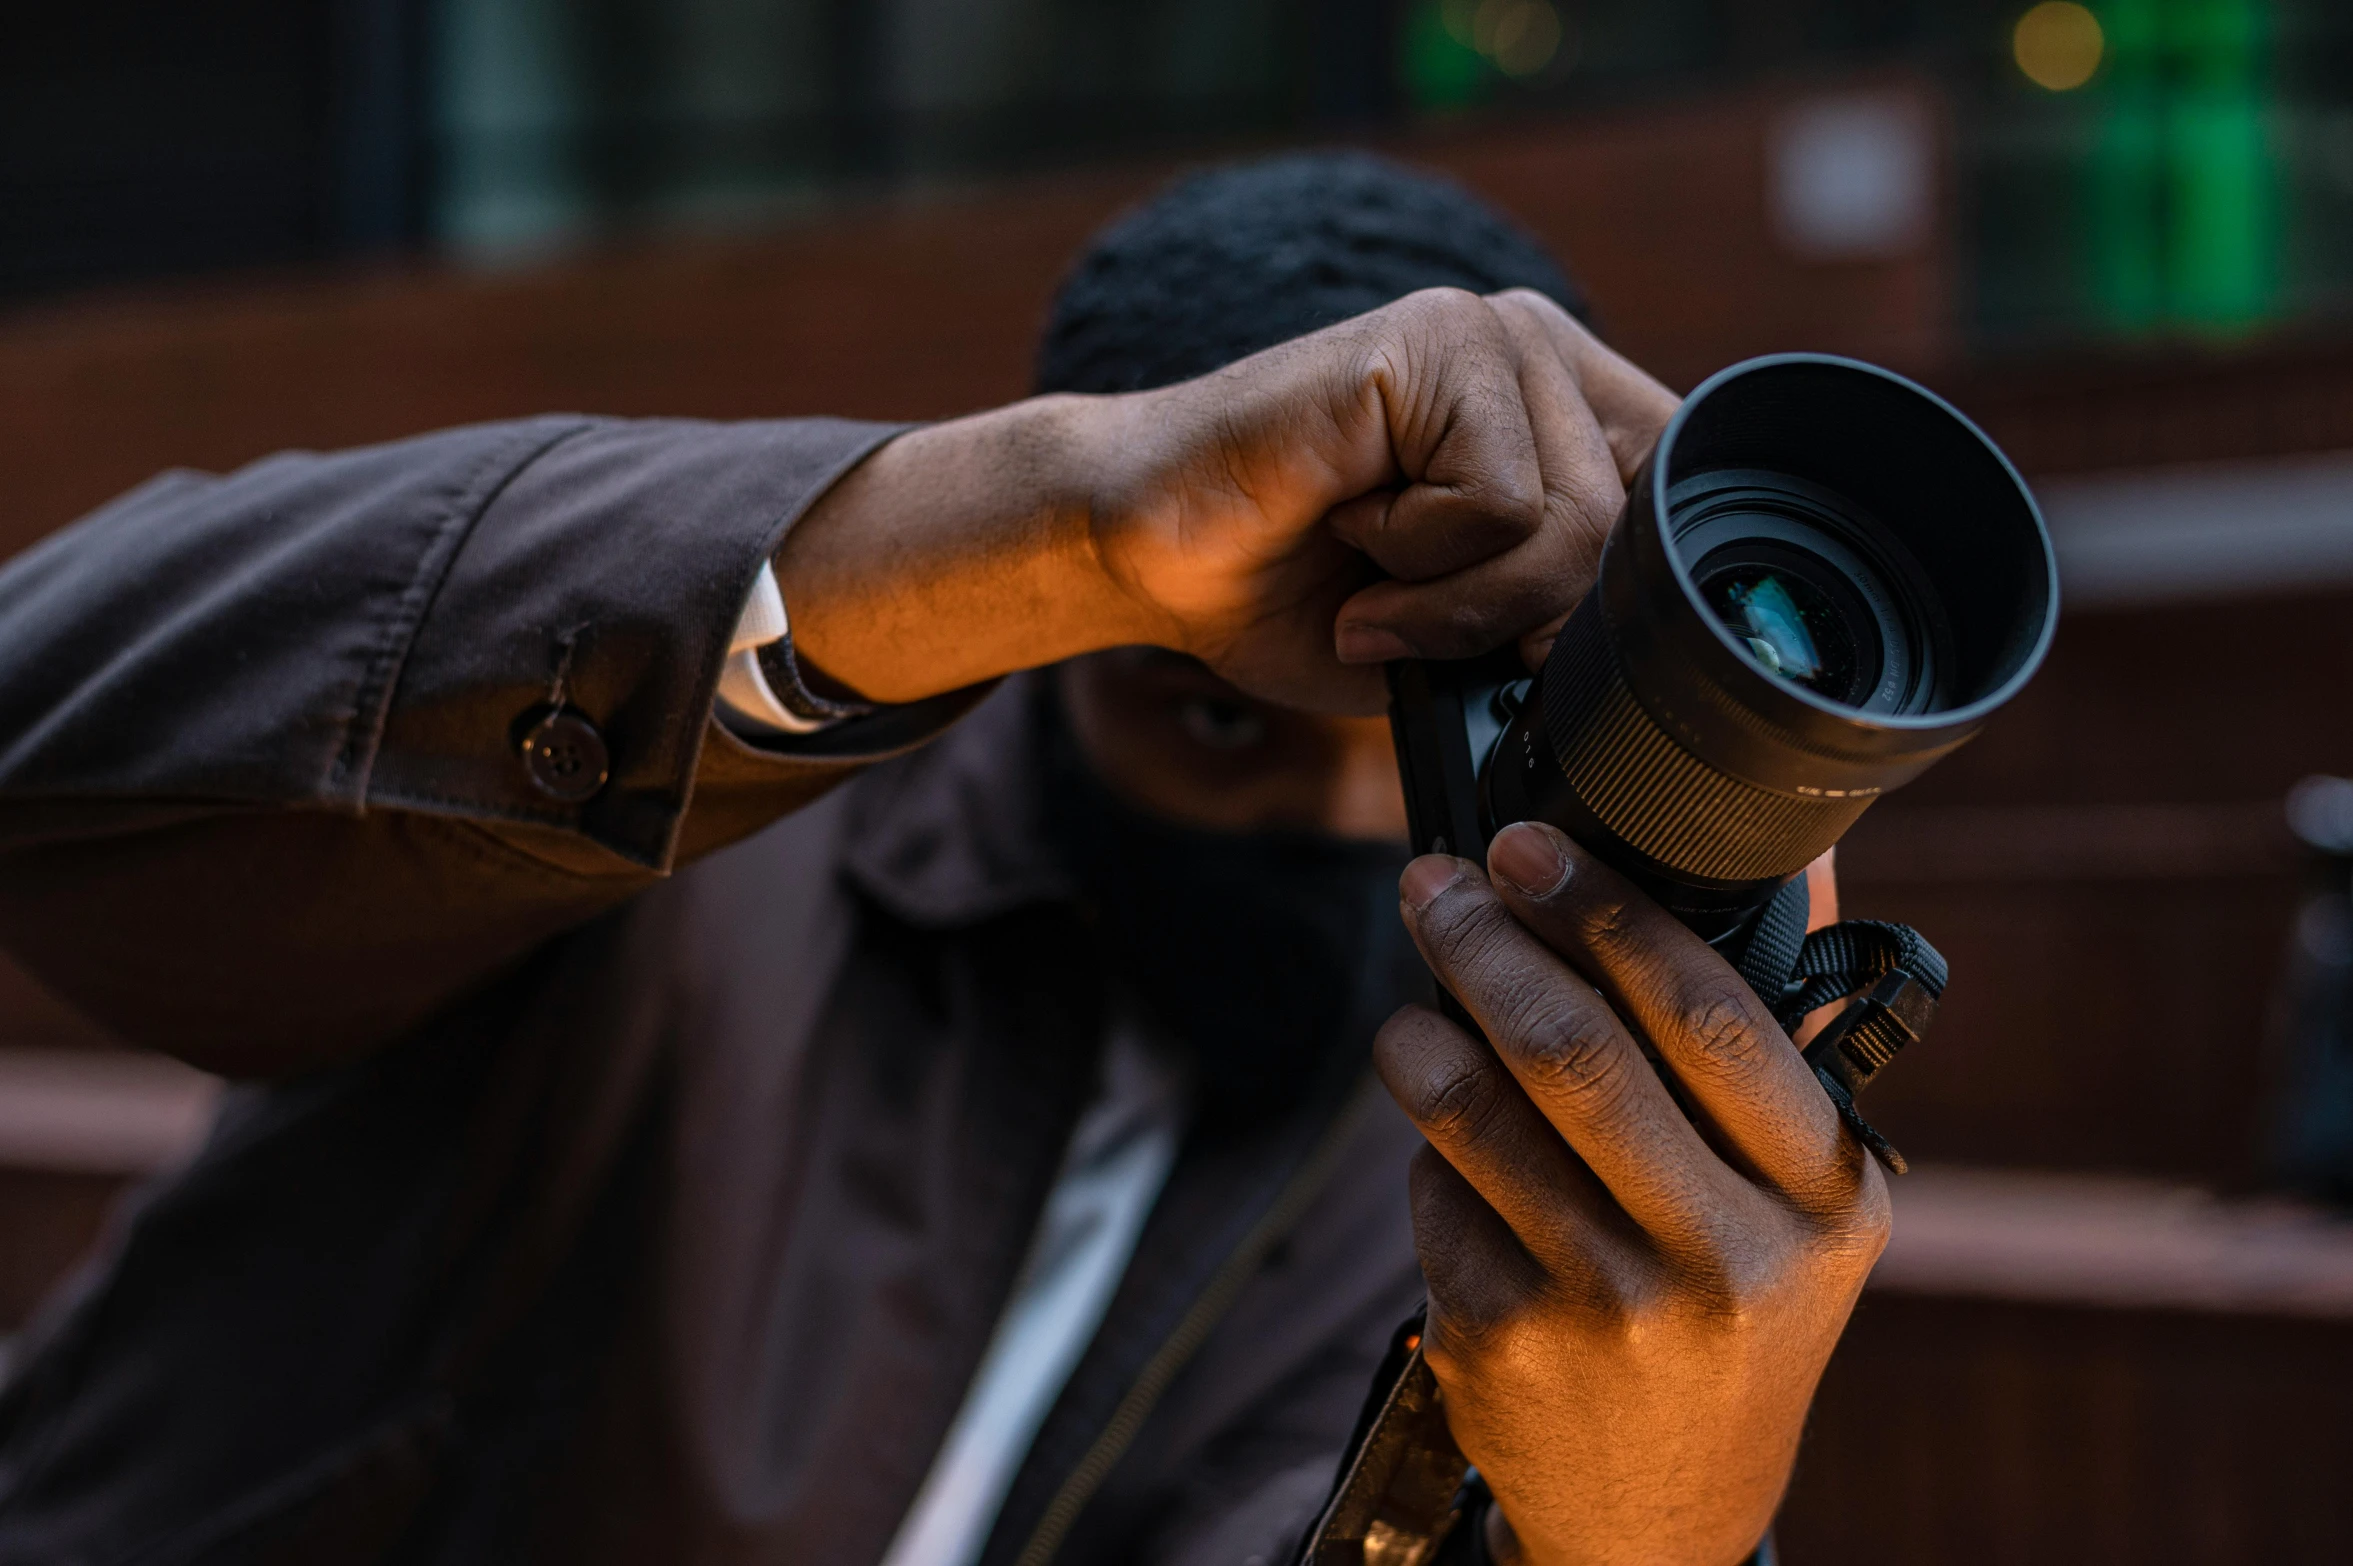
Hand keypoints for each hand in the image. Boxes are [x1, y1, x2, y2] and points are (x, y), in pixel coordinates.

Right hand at [776, 288, 1675, 713]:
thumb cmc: (1286, 594)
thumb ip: (1557, 628)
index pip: (1683, 501)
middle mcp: (1539, 350)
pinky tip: (1345, 521)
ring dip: (1459, 601)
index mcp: (1557, 409)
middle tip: (1403, 623)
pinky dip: (1418, 559)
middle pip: (1633, 534)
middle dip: (1519, 622)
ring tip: (1366, 579)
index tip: (1534, 654)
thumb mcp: (1455, 635)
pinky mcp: (1433, 341)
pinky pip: (1498, 501)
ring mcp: (1491, 333)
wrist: (1141, 553)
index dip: (1635, 601)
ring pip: (1576, 523)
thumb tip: (1648, 669)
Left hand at [1375, 821, 1887, 1565]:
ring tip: (1416, 996)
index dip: (1605, 912)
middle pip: (1574, 1051)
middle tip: (1436, 883)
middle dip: (1485, 941)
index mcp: (1826, 1200)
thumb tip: (1795, 855)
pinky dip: (1425, 1144)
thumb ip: (1778, 1044)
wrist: (1661, 1512)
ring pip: (1476, 1112)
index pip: (1709, 1017)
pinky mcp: (1503, 1340)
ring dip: (1422, 1028)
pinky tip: (1444, 1139)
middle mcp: (1728, 1258)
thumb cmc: (1731, 1312)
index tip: (1532, 848)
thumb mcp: (1800, 1203)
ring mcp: (1609, 1307)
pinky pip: (1434, 1189)